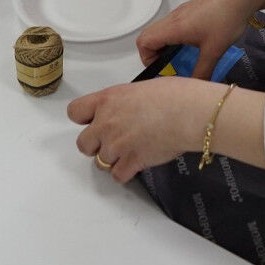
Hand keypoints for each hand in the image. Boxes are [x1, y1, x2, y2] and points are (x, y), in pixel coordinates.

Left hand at [68, 76, 222, 181]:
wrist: (189, 113)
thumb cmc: (174, 95)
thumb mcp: (139, 89)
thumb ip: (123, 102)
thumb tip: (125, 110)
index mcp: (107, 100)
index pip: (75, 112)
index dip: (83, 119)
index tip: (92, 121)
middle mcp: (106, 123)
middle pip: (83, 144)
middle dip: (95, 145)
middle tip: (111, 141)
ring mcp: (117, 145)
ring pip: (100, 163)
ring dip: (113, 159)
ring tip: (130, 151)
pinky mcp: (132, 162)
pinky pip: (117, 175)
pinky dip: (125, 173)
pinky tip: (135, 164)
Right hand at [135, 0, 264, 76]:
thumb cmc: (225, 21)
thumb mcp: (214, 51)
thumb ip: (202, 72)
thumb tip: (196, 87)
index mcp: (173, 28)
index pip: (144, 42)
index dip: (147, 58)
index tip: (162, 68)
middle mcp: (172, 19)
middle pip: (148, 35)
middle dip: (153, 53)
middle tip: (168, 64)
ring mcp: (180, 12)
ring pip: (160, 29)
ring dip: (164, 44)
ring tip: (180, 57)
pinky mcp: (189, 10)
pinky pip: (172, 25)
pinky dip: (173, 37)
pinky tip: (192, 44)